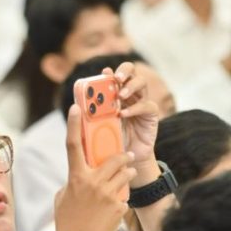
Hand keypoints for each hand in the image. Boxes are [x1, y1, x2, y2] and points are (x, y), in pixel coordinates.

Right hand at [52, 103, 136, 230]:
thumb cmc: (66, 222)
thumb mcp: (63, 198)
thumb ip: (73, 181)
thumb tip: (82, 174)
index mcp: (75, 178)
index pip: (73, 145)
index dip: (74, 124)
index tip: (76, 107)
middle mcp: (92, 183)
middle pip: (114, 159)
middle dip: (123, 156)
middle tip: (127, 155)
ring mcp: (108, 195)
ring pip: (124, 174)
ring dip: (127, 174)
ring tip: (127, 176)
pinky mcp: (119, 207)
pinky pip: (124, 196)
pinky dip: (122, 199)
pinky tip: (115, 209)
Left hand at [105, 62, 160, 186]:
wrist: (125, 159)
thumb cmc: (110, 139)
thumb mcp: (98, 124)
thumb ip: (93, 113)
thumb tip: (79, 103)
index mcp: (116, 92)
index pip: (116, 74)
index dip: (112, 71)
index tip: (105, 73)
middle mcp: (130, 94)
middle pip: (132, 72)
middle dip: (124, 71)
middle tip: (117, 79)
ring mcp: (142, 102)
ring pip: (142, 83)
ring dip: (131, 86)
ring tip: (120, 95)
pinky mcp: (151, 114)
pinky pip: (146, 105)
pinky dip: (135, 108)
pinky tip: (124, 114)